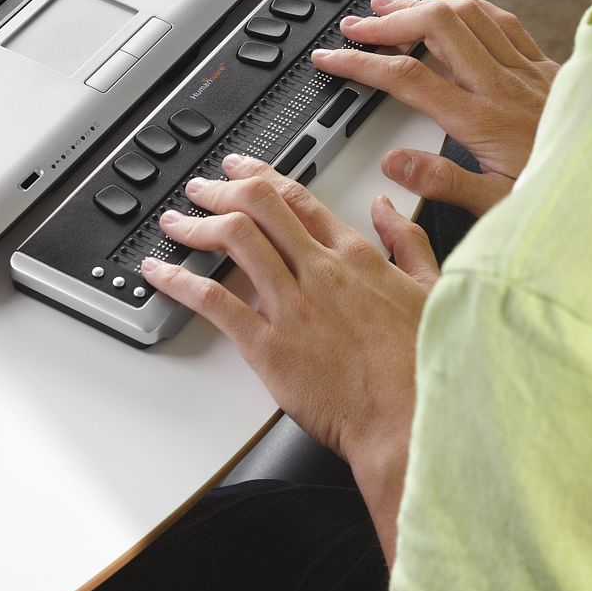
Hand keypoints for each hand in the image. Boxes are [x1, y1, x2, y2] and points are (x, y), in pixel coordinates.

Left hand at [140, 154, 436, 465]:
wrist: (413, 422)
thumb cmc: (423, 365)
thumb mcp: (432, 288)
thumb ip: (407, 241)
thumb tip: (386, 208)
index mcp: (355, 255)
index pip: (298, 197)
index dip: (262, 175)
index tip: (242, 168)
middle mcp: (319, 270)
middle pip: (259, 206)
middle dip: (222, 189)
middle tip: (201, 187)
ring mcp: (292, 306)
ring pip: (234, 240)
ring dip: (197, 224)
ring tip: (176, 222)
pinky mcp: (269, 346)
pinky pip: (214, 302)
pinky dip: (180, 281)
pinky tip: (159, 273)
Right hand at [312, 0, 558, 215]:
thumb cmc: (553, 192)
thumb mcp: (493, 206)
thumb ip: (442, 183)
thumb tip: (394, 164)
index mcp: (481, 119)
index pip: (408, 78)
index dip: (362, 64)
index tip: (333, 59)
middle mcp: (501, 85)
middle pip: (436, 29)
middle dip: (388, 21)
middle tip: (356, 26)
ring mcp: (523, 69)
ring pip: (467, 14)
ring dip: (422, 3)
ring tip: (390, 3)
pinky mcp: (543, 66)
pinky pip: (502, 19)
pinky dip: (468, 5)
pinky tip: (452, 4)